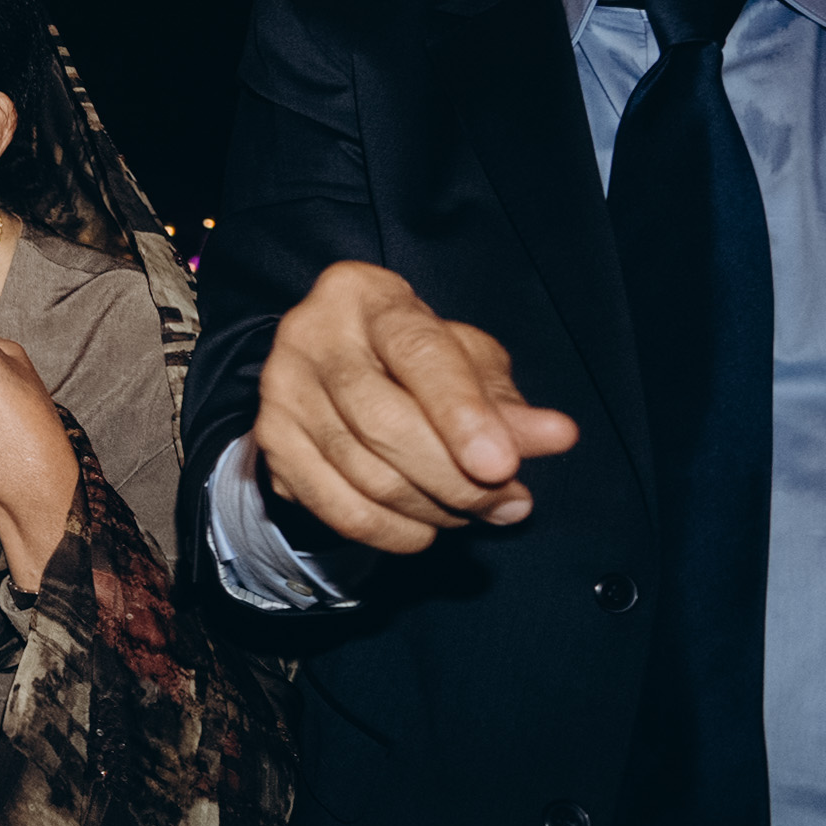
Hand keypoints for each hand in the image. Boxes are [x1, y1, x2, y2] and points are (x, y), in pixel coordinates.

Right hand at [252, 260, 579, 553]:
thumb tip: (554, 436)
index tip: (502, 465)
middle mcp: (309, 334)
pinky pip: (336, 508)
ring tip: (474, 512)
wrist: (336, 373)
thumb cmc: (415, 360)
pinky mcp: (271, 443)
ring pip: (363, 473)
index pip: (417, 353)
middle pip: (383, 421)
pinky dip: (392, 532)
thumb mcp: (468, 364)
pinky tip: (425, 527)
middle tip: (506, 503)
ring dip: (433, 509)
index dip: (461, 413)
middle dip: (455, 477)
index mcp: (364, 294)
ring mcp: (282, 391)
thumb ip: (507, 403)